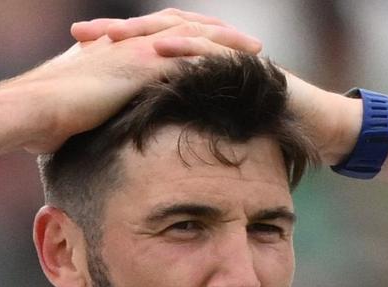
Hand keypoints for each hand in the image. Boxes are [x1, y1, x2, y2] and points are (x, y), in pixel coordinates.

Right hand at [13, 8, 263, 153]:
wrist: (28, 111)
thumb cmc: (38, 122)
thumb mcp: (68, 119)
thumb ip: (84, 119)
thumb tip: (82, 141)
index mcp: (111, 51)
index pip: (156, 37)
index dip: (186, 40)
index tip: (210, 48)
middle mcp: (125, 43)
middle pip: (182, 27)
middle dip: (215, 33)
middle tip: (247, 42)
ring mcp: (133, 51)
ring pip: (191, 37)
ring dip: (225, 42)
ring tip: (256, 50)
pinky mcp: (139, 66)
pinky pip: (187, 58)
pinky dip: (215, 61)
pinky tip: (238, 69)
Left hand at [75, 9, 362, 165]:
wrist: (317, 126)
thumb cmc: (266, 134)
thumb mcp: (210, 133)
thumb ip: (178, 133)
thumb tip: (135, 152)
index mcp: (192, 65)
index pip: (144, 51)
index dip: (110, 51)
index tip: (70, 56)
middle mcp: (206, 51)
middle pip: (153, 32)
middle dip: (117, 33)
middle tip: (78, 34)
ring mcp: (227, 50)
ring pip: (180, 32)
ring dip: (145, 32)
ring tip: (113, 35)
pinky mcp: (247, 58)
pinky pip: (214, 49)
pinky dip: (189, 47)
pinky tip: (164, 48)